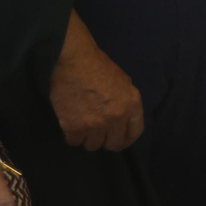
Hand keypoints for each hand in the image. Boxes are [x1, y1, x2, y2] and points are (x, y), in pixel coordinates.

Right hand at [49, 12, 142, 150]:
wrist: (74, 60)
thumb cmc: (99, 67)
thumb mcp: (124, 82)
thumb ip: (126, 103)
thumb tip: (123, 120)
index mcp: (132, 104)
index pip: (134, 133)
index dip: (125, 139)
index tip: (118, 140)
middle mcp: (116, 117)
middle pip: (113, 144)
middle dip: (106, 140)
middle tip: (98, 132)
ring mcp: (96, 124)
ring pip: (93, 145)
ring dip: (87, 137)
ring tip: (82, 123)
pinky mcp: (74, 128)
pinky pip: (74, 142)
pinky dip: (72, 135)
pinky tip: (71, 122)